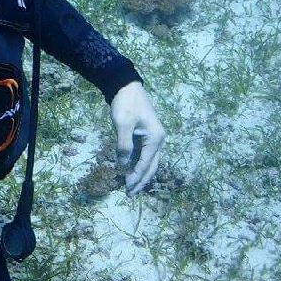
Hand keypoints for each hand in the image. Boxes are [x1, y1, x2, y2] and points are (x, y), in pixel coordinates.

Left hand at [110, 81, 165, 196]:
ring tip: (131, 188)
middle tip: (130, 194)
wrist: (126, 85)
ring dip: (140, 175)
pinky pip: (143, 155)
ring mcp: (152, 138)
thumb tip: (123, 165)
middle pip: (151, 166)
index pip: (146, 163)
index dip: (136, 176)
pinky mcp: (145, 135)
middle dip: (141, 181)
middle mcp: (158, 140)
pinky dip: (138, 165)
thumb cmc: (125, 103)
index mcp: (156, 138)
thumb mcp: (123, 124)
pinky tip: (130, 172)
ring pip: (148, 162)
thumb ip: (124, 145)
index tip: (127, 188)